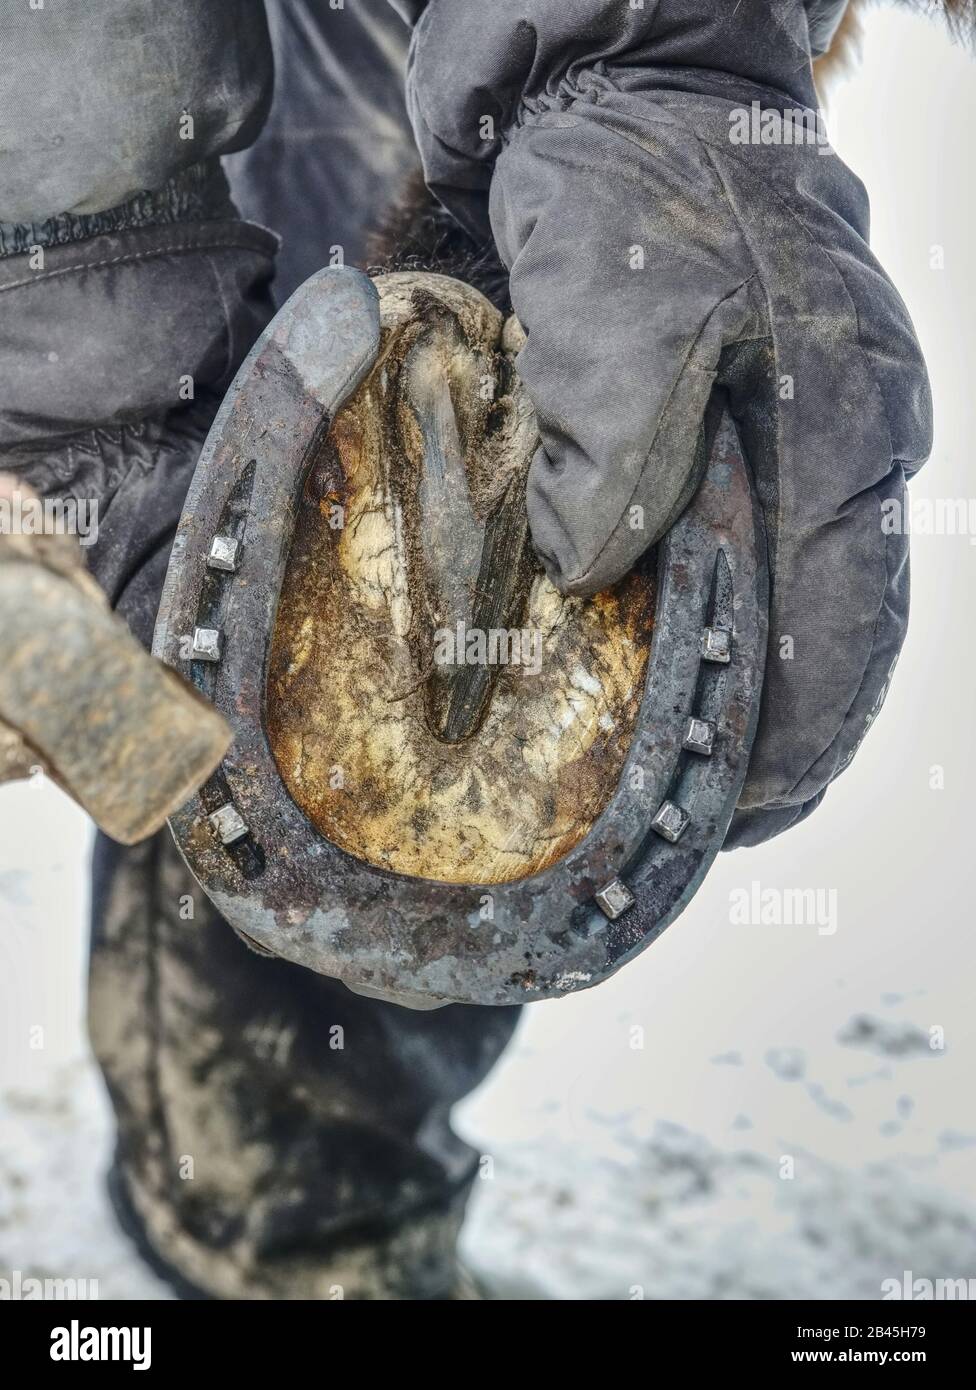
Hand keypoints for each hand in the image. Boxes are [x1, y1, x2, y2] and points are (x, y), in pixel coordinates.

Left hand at [403, 0, 931, 844]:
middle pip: (839, 631)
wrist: (621, 81)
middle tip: (710, 820)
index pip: (845, 624)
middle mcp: (845, 442)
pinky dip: (722, 622)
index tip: (742, 813)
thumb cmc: (630, 178)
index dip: (799, 736)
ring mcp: (807, 432)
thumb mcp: (619, 304)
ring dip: (753, 689)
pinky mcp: (754, 420)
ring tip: (691, 767)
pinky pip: (757, 550)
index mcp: (842, 425)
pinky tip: (671, 656)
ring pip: (802, 599)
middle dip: (783, 735)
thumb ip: (614, 444)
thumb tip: (590, 567)